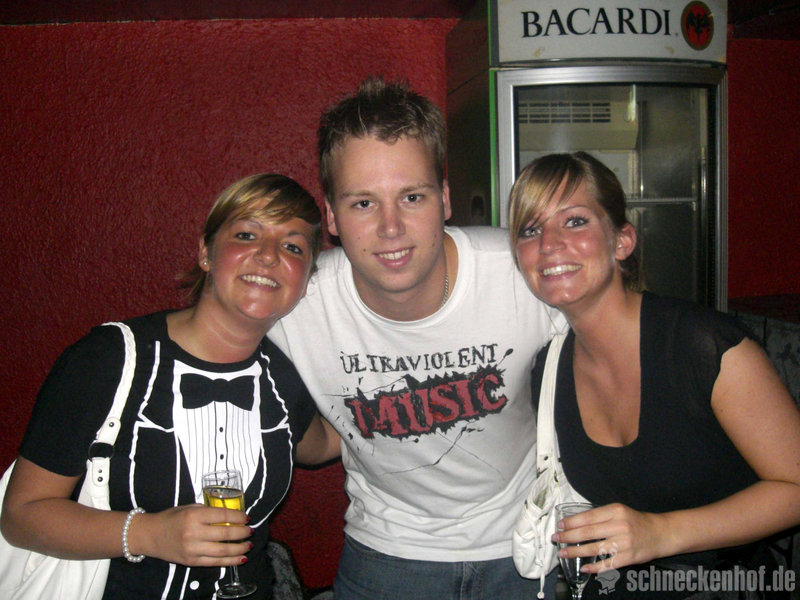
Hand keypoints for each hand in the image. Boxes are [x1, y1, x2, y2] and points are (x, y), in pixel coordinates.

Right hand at [137, 504, 253, 566]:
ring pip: (223, 550)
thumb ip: (207, 511)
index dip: (238, 517)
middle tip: (251, 530)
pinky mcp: (191, 561)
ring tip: (249, 544)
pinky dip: (230, 561)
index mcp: (194, 516)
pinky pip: (215, 562)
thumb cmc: (171, 518)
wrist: (150, 535)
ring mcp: (192, 549)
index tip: (246, 518)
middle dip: (242, 532)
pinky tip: (241, 558)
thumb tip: (229, 514)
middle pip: (225, 533)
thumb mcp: (188, 507)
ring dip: (240, 548)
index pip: (222, 515)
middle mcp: (193, 533)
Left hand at [551, 503, 669, 572]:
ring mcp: (624, 543)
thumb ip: (601, 516)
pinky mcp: (629, 557)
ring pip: (594, 549)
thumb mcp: (619, 511)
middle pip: (587, 532)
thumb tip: (576, 523)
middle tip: (556, 539)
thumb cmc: (636, 521)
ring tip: (563, 552)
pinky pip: (608, 564)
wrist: (661, 533)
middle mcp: (619, 526)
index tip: (560, 525)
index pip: (588, 517)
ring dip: (575, 552)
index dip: (571, 522)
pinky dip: (594, 568)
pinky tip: (584, 568)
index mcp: (615, 511)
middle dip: (568, 536)